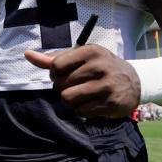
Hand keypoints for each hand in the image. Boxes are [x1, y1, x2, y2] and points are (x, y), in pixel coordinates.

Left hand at [24, 44, 140, 118]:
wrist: (134, 82)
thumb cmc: (99, 67)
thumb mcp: (80, 58)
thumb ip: (52, 59)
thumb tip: (27, 54)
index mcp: (90, 51)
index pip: (56, 66)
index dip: (55, 74)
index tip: (65, 74)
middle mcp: (100, 66)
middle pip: (61, 84)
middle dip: (64, 88)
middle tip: (78, 85)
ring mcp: (106, 85)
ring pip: (68, 98)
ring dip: (71, 100)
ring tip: (82, 95)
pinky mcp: (110, 103)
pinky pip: (81, 111)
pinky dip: (82, 110)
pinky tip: (92, 103)